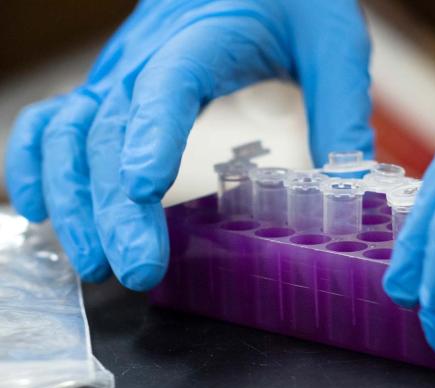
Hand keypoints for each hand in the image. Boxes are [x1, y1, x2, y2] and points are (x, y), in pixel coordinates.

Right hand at [6, 0, 372, 289]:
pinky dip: (40, 162)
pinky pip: (56, 119)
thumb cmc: (294, 0)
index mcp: (208, 37)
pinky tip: (44, 207)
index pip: (169, 86)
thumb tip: (349, 189)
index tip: (141, 190)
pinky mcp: (114, 86)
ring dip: (73, 196)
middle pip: (110, 126)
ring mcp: (123, 71)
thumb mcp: (333, 44)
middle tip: (134, 269)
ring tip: (94, 260)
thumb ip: (342, 112)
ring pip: (70, 129)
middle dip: (113, 203)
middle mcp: (149, 54)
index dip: (150, 136)